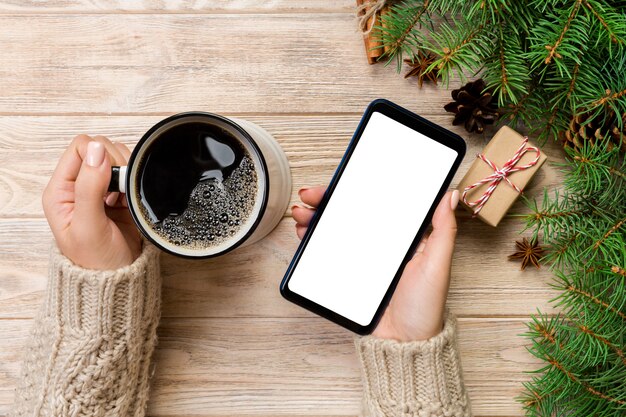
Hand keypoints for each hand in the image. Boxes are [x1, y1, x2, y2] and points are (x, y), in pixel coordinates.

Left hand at [43, 135, 141, 269]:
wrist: (119, 279)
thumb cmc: (97, 261)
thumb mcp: (88, 225)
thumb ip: (90, 186)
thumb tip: (97, 149)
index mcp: (60, 190)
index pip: (80, 148)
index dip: (100, 155)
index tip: (113, 178)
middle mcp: (77, 186)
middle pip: (100, 148)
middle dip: (116, 163)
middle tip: (120, 189)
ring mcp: (98, 190)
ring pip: (116, 158)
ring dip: (126, 172)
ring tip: (124, 197)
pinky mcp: (118, 196)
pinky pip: (129, 173)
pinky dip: (134, 180)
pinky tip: (130, 199)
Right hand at [293, 187, 459, 341]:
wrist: (404, 342)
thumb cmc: (426, 306)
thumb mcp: (438, 264)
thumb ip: (443, 230)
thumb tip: (450, 194)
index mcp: (402, 236)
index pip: (377, 203)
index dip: (358, 188)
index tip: (342, 179)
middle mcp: (380, 244)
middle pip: (350, 213)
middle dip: (327, 200)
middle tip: (311, 196)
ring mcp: (362, 259)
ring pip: (335, 230)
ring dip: (315, 218)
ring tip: (302, 216)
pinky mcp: (349, 274)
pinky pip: (327, 253)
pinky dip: (313, 241)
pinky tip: (304, 235)